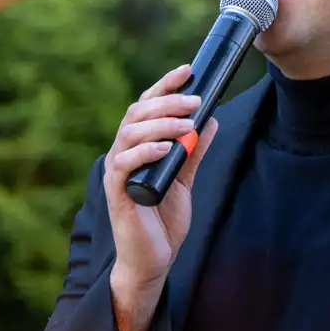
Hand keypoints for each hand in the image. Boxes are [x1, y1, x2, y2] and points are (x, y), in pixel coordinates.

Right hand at [102, 64, 219, 308]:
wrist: (152, 260)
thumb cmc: (162, 220)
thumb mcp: (185, 180)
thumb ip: (195, 151)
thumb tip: (212, 120)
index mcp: (137, 147)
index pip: (146, 107)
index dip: (164, 86)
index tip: (187, 70)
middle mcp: (123, 154)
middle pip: (136, 114)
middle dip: (166, 101)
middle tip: (194, 99)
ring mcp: (117, 173)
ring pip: (130, 134)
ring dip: (160, 124)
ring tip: (187, 124)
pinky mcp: (117, 193)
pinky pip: (124, 165)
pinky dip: (145, 152)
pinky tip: (166, 148)